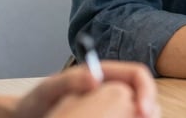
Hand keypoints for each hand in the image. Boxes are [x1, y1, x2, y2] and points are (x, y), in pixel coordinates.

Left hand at [12, 61, 158, 117]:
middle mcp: (110, 86)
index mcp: (103, 73)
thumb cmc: (35, 103)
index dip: (146, 90)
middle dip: (150, 109)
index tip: (143, 111)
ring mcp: (109, 104)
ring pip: (138, 110)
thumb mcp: (48, 91)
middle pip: (143, 93)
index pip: (137, 74)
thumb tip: (96, 77)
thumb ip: (69, 81)